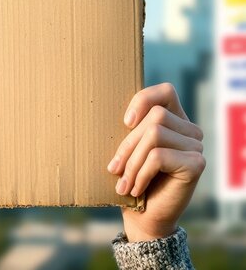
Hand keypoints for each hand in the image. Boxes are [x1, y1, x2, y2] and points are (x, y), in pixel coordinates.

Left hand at [107, 83, 204, 241]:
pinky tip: (136, 189)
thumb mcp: (127, 150)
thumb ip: (131, 129)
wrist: (144, 218)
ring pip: (154, 134)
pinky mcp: (196, 164)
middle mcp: (190, 131)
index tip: (125, 122)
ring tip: (124, 183)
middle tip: (114, 169)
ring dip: (132, 162)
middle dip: (127, 145)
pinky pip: (159, 156)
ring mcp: (196, 147)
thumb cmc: (131, 180)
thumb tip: (124, 117)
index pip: (165, 92)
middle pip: (154, 118)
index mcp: (175, 121)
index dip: (143, 100)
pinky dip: (141, 173)